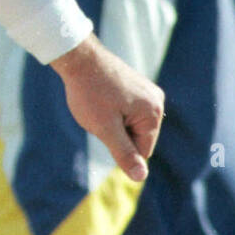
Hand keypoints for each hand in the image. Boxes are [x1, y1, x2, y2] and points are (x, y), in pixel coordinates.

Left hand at [49, 34, 162, 181]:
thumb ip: (124, 153)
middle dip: (116, 133)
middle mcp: (156, 101)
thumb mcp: (104, 128)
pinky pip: (126, 110)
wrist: (78, 57)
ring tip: (98, 104)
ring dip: (112, 121)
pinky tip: (100, 97)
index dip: (118, 146)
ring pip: (130, 124)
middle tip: (99, 113)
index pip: (142, 151)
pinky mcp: (136, 86)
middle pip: (138, 137)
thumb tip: (140, 177)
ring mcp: (147, 91)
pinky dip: (111, 110)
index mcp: (154, 113)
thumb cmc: (89, 92)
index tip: (102, 126)